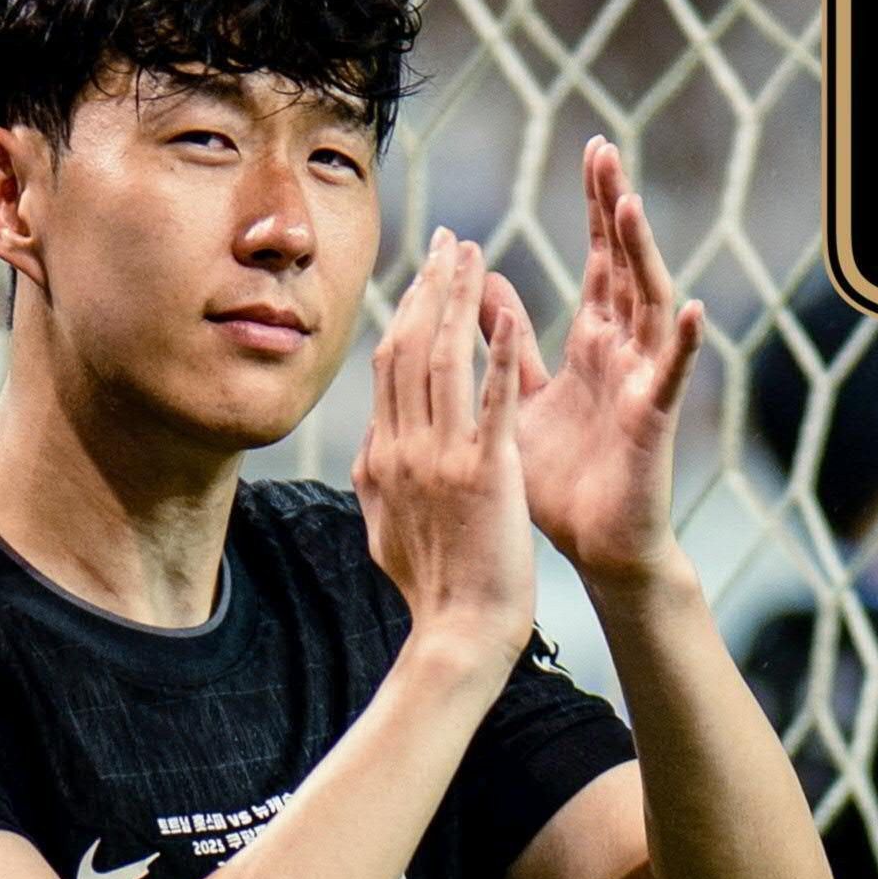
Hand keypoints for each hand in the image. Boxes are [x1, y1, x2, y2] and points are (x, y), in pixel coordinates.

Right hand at [352, 227, 535, 665]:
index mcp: (382, 456)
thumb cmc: (432, 588)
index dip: (408, 312)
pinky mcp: (485, 473)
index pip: (390, 366)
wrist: (458, 634)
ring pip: (443, 359)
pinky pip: (488, 401)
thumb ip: (376, 479)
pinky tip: (508, 313)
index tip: (425, 276)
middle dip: (431, 288)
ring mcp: (442, 458)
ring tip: (474, 256)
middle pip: (411, 348)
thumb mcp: (384, 528)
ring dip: (458, 300)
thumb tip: (369, 449)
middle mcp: (404, 447)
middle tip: (450, 244)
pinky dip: (496, 354)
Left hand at [476, 135, 704, 587]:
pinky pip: (668, 376)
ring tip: (628, 204)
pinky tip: (688, 307)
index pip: (600, 262)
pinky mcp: (652, 420)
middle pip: (625, 266)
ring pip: (647, 304)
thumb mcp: (518, 397)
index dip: (597, 210)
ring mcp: (641, 381)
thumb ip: (506, 343)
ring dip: (641, 254)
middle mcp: (623, 353)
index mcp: (594, 345)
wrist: (591, 548)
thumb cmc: (560, 480)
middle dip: (615, 209)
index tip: (592, 153)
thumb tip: (481, 287)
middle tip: (605, 150)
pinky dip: (679, 342)